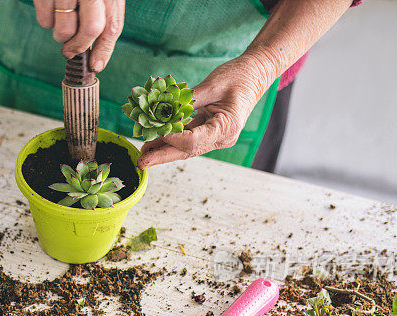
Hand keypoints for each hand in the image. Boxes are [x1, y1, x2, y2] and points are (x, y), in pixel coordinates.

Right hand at [33, 0, 124, 71]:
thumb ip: (102, 14)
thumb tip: (97, 54)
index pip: (113, 25)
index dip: (105, 50)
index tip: (96, 66)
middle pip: (91, 30)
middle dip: (80, 46)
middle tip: (70, 52)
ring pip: (64, 29)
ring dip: (61, 34)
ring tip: (61, 20)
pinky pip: (44, 20)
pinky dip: (46, 21)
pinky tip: (50, 7)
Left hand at [138, 54, 270, 168]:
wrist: (256, 73)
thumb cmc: (239, 76)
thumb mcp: (212, 85)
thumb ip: (188, 100)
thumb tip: (163, 109)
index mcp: (227, 127)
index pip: (193, 141)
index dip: (172, 138)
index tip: (155, 129)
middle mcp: (221, 138)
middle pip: (187, 151)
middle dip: (162, 156)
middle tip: (141, 162)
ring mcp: (215, 137)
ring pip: (185, 148)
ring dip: (163, 149)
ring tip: (142, 152)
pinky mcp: (208, 131)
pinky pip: (187, 138)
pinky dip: (171, 138)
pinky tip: (154, 140)